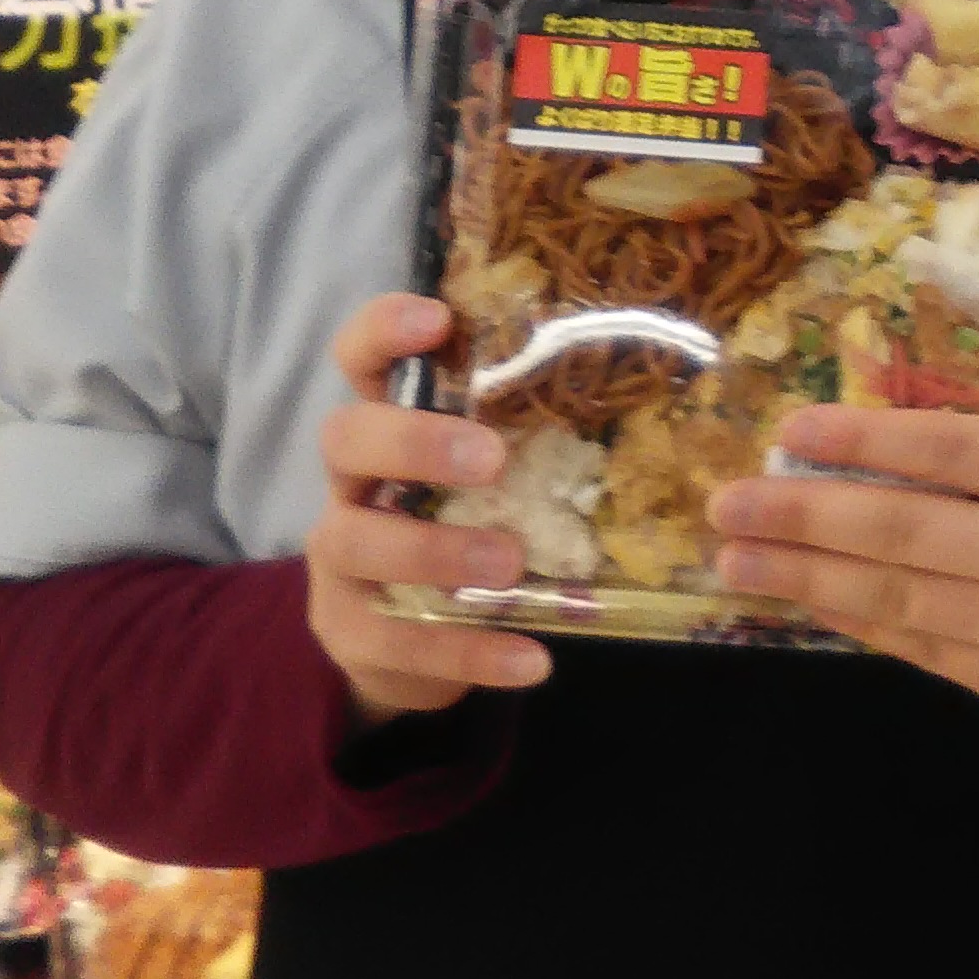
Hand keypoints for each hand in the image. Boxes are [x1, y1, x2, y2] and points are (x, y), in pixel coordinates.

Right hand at [307, 294, 550, 726]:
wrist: (405, 643)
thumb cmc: (462, 530)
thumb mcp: (486, 481)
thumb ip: (526, 438)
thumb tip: (640, 394)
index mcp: (386, 428)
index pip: (361, 359)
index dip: (384, 330)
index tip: (438, 318)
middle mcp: (349, 485)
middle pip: (346, 438)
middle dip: (415, 442)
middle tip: (491, 459)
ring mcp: (339, 561)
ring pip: (356, 540)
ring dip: (437, 551)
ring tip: (512, 567)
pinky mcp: (351, 633)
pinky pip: (399, 642)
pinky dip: (470, 653)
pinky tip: (532, 660)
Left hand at [708, 363, 978, 763]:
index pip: (948, 450)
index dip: (860, 440)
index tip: (789, 432)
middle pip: (903, 532)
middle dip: (800, 518)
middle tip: (723, 507)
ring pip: (901, 603)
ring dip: (807, 583)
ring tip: (736, 563)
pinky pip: (932, 655)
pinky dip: (867, 627)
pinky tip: (816, 605)